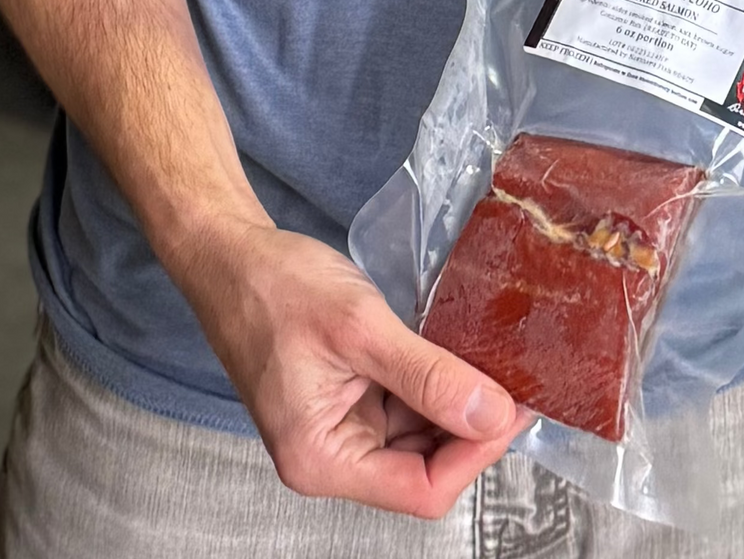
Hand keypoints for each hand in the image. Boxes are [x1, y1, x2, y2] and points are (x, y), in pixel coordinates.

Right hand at [186, 221, 526, 515]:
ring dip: (454, 404)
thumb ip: (428, 375)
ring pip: (419, 437)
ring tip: (489, 360)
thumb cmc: (274, 287)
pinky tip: (454, 353)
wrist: (230, 254)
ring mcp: (338, 429)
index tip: (513, 406)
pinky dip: (432, 384)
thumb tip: (492, 414)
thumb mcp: (360, 326)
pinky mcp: (346, 399)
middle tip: (513, 378)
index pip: (422, 489)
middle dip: (470, 428)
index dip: (475, 453)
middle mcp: (329, 457)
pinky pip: (403, 408)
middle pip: (424, 468)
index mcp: (322, 460)